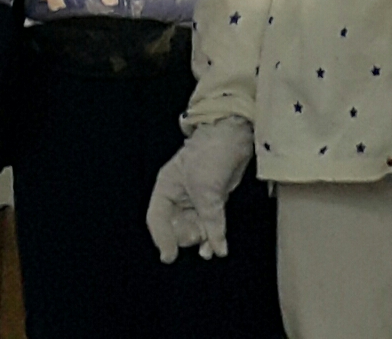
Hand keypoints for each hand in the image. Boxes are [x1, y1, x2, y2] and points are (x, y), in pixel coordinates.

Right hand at [146, 117, 254, 262]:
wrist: (234, 136)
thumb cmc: (212, 154)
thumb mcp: (207, 190)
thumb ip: (210, 219)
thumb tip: (217, 247)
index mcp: (166, 188)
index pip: (157, 219)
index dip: (162, 239)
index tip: (170, 256)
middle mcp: (179, 195)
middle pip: (176, 226)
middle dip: (186, 237)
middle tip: (196, 239)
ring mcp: (196, 198)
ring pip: (194, 226)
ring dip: (202, 240)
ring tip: (209, 251)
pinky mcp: (214, 198)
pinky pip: (210, 222)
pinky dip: (213, 235)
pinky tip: (217, 247)